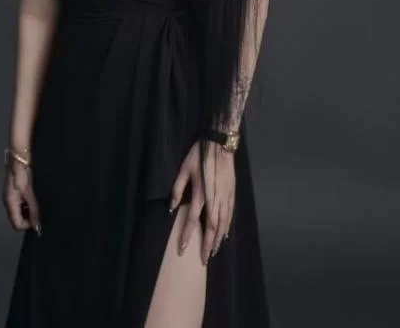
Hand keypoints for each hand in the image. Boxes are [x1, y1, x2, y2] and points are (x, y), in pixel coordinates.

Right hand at [2, 159, 41, 236]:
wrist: (21, 152)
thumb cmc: (24, 171)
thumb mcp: (30, 192)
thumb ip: (34, 209)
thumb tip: (37, 226)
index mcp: (10, 202)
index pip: (17, 224)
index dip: (29, 224)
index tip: (40, 219)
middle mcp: (10, 199)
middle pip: (19, 217)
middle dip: (31, 216)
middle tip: (42, 209)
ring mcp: (13, 192)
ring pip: (23, 208)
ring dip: (32, 207)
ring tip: (42, 200)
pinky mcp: (18, 186)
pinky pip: (24, 199)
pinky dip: (31, 200)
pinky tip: (39, 193)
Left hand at [169, 140, 234, 264]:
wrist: (220, 144)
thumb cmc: (199, 155)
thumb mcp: (184, 169)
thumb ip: (177, 190)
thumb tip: (172, 208)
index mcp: (201, 194)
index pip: (193, 221)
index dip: (187, 236)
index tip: (182, 250)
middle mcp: (215, 200)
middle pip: (212, 228)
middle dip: (207, 245)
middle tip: (204, 259)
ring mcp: (225, 197)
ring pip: (223, 224)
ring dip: (217, 239)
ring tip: (213, 251)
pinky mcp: (232, 193)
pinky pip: (230, 215)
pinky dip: (227, 227)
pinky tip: (225, 234)